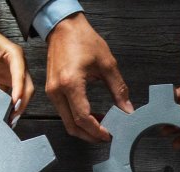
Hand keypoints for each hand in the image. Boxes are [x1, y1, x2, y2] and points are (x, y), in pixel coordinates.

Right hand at [46, 13, 132, 142]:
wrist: (63, 27)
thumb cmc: (82, 39)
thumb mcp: (107, 64)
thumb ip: (119, 89)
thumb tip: (127, 109)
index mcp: (71, 83)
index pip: (83, 118)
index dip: (97, 131)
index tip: (109, 135)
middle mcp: (57, 90)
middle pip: (72, 126)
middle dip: (89, 136)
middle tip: (105, 137)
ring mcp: (52, 92)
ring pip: (66, 122)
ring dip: (83, 128)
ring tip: (101, 126)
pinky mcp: (51, 91)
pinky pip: (63, 112)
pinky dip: (76, 119)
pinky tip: (91, 114)